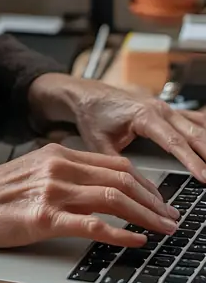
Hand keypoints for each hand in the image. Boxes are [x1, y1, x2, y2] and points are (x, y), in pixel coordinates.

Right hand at [0, 143, 178, 250]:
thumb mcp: (32, 173)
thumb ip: (63, 176)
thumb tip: (98, 191)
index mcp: (57, 154)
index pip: (115, 164)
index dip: (145, 182)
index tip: (160, 199)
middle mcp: (58, 167)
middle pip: (122, 179)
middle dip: (154, 200)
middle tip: (172, 217)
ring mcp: (51, 192)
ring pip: (113, 198)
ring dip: (145, 215)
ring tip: (163, 229)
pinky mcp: (43, 219)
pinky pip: (92, 225)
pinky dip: (120, 233)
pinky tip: (135, 240)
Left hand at [29, 73, 205, 182]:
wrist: (88, 94)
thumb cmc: (93, 116)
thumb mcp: (99, 144)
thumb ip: (117, 165)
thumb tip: (133, 188)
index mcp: (144, 116)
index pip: (174, 142)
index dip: (191, 160)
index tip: (203, 177)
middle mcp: (160, 109)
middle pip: (192, 133)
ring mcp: (166, 108)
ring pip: (197, 125)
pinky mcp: (167, 110)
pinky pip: (193, 119)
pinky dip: (204, 131)